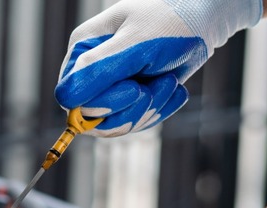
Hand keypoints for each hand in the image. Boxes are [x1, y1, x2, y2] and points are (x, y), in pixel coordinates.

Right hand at [55, 0, 261, 136]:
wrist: (202, 22)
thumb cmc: (169, 22)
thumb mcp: (136, 44)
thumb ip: (99, 70)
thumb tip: (64, 98)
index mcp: (82, 51)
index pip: (71, 99)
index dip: (101, 105)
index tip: (133, 90)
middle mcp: (90, 72)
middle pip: (93, 119)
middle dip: (131, 108)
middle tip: (157, 85)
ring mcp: (109, 88)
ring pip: (116, 125)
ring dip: (150, 109)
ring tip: (169, 82)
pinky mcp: (129, 100)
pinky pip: (136, 123)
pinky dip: (159, 110)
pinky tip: (172, 88)